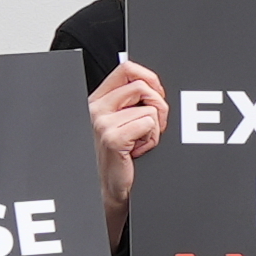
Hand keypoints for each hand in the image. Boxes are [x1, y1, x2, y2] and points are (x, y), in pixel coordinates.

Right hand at [91, 61, 168, 200]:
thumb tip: (154, 84)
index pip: (126, 69)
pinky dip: (152, 139)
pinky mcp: (112, 138)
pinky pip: (149, 124)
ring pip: (150, 108)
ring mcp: (102, 123)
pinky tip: (139, 150)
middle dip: (158, 104)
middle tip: (154, 125)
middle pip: (142, 85)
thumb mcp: (123, 122)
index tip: (157, 93)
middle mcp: (96, 108)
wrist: (110, 187)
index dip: (149, 77)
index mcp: (99, 100)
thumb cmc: (120, 155)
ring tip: (141, 141)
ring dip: (155, 127)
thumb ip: (132, 101)